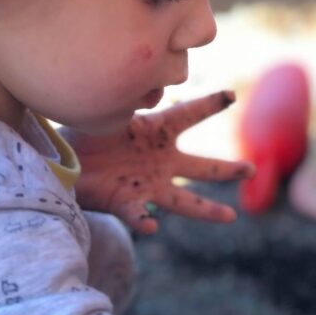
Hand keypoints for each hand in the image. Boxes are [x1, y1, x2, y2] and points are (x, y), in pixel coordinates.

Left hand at [68, 91, 253, 233]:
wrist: (64, 164)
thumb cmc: (85, 134)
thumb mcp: (108, 112)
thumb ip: (126, 101)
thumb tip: (146, 87)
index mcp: (157, 132)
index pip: (188, 115)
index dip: (209, 105)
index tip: (231, 96)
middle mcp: (161, 163)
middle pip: (201, 167)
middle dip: (227, 170)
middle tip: (251, 170)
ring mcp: (147, 186)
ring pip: (183, 201)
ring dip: (206, 209)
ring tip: (229, 216)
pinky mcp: (126, 203)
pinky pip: (137, 214)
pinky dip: (143, 220)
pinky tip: (152, 226)